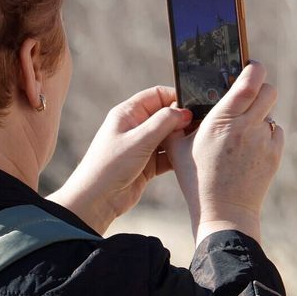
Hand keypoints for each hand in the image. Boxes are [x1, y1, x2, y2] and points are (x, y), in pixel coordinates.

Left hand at [49, 86, 191, 234]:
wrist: (97, 200)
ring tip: (196, 143)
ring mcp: (142, 146)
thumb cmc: (110, 166)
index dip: (175, 97)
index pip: (157, 95)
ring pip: (169, 136)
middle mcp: (136, 127)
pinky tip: (189, 158)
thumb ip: (163, 123)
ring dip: (182, 140)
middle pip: (166, 116)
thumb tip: (184, 112)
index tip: (193, 106)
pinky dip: (179, 156)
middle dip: (182, 120)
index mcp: (128, 113)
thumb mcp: (138, 140)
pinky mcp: (148, 164)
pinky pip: (168, 155)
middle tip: (199, 127)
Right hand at [168, 61, 282, 243]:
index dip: (254, 68)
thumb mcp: (178, 149)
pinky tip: (250, 148)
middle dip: (260, 88)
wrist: (224, 213)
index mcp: (222, 120)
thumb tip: (178, 105)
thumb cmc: (196, 180)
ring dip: (259, 116)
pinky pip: (275, 132)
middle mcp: (247, 127)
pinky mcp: (274, 155)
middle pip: (269, 91)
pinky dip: (266, 134)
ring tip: (242, 133)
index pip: (249, 82)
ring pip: (270, 114)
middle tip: (248, 96)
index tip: (250, 66)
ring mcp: (264, 141)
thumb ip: (178, 123)